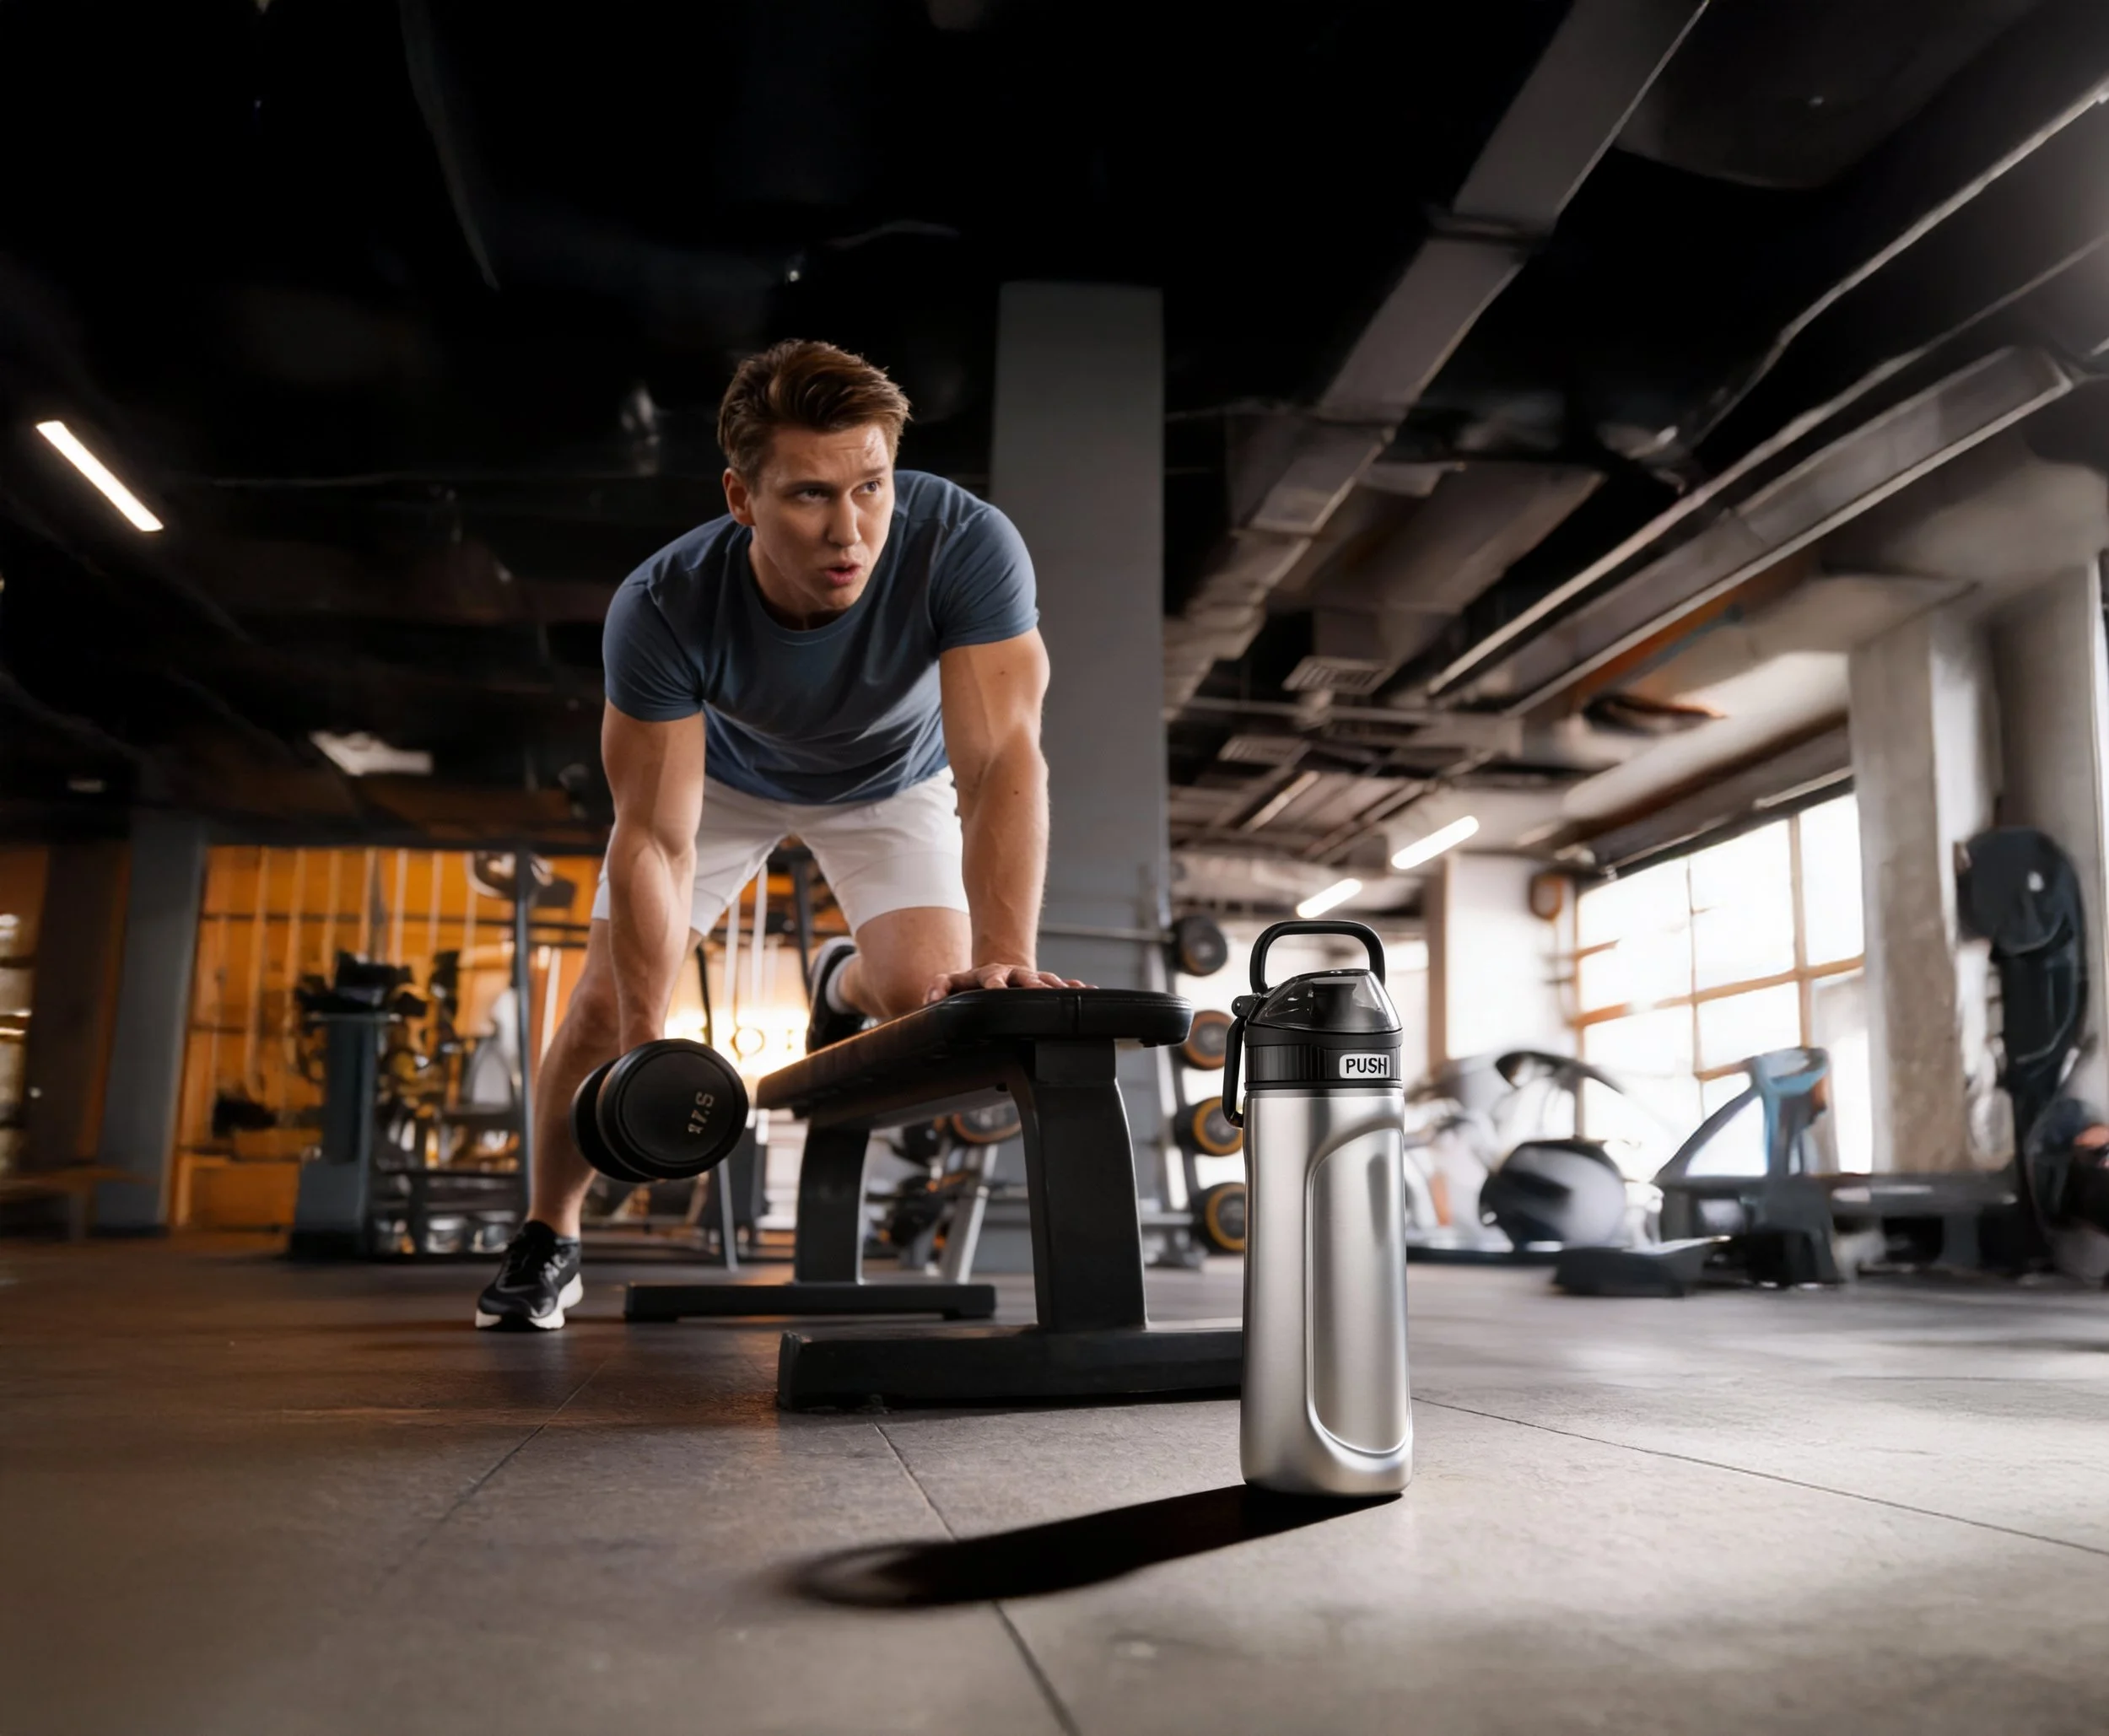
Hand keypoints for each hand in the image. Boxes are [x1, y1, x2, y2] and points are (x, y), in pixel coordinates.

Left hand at [925, 962, 1091, 1003]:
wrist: (995, 976)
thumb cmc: (972, 986)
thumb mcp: (952, 984)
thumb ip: (939, 988)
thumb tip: (929, 999)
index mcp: (991, 976)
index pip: (993, 980)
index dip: (996, 985)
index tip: (999, 991)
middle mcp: (1013, 975)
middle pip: (1026, 979)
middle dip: (1035, 986)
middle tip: (1042, 993)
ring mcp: (1031, 979)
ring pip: (1047, 981)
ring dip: (1058, 987)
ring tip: (1070, 994)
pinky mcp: (1044, 984)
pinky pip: (1063, 986)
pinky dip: (1075, 989)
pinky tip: (1089, 992)